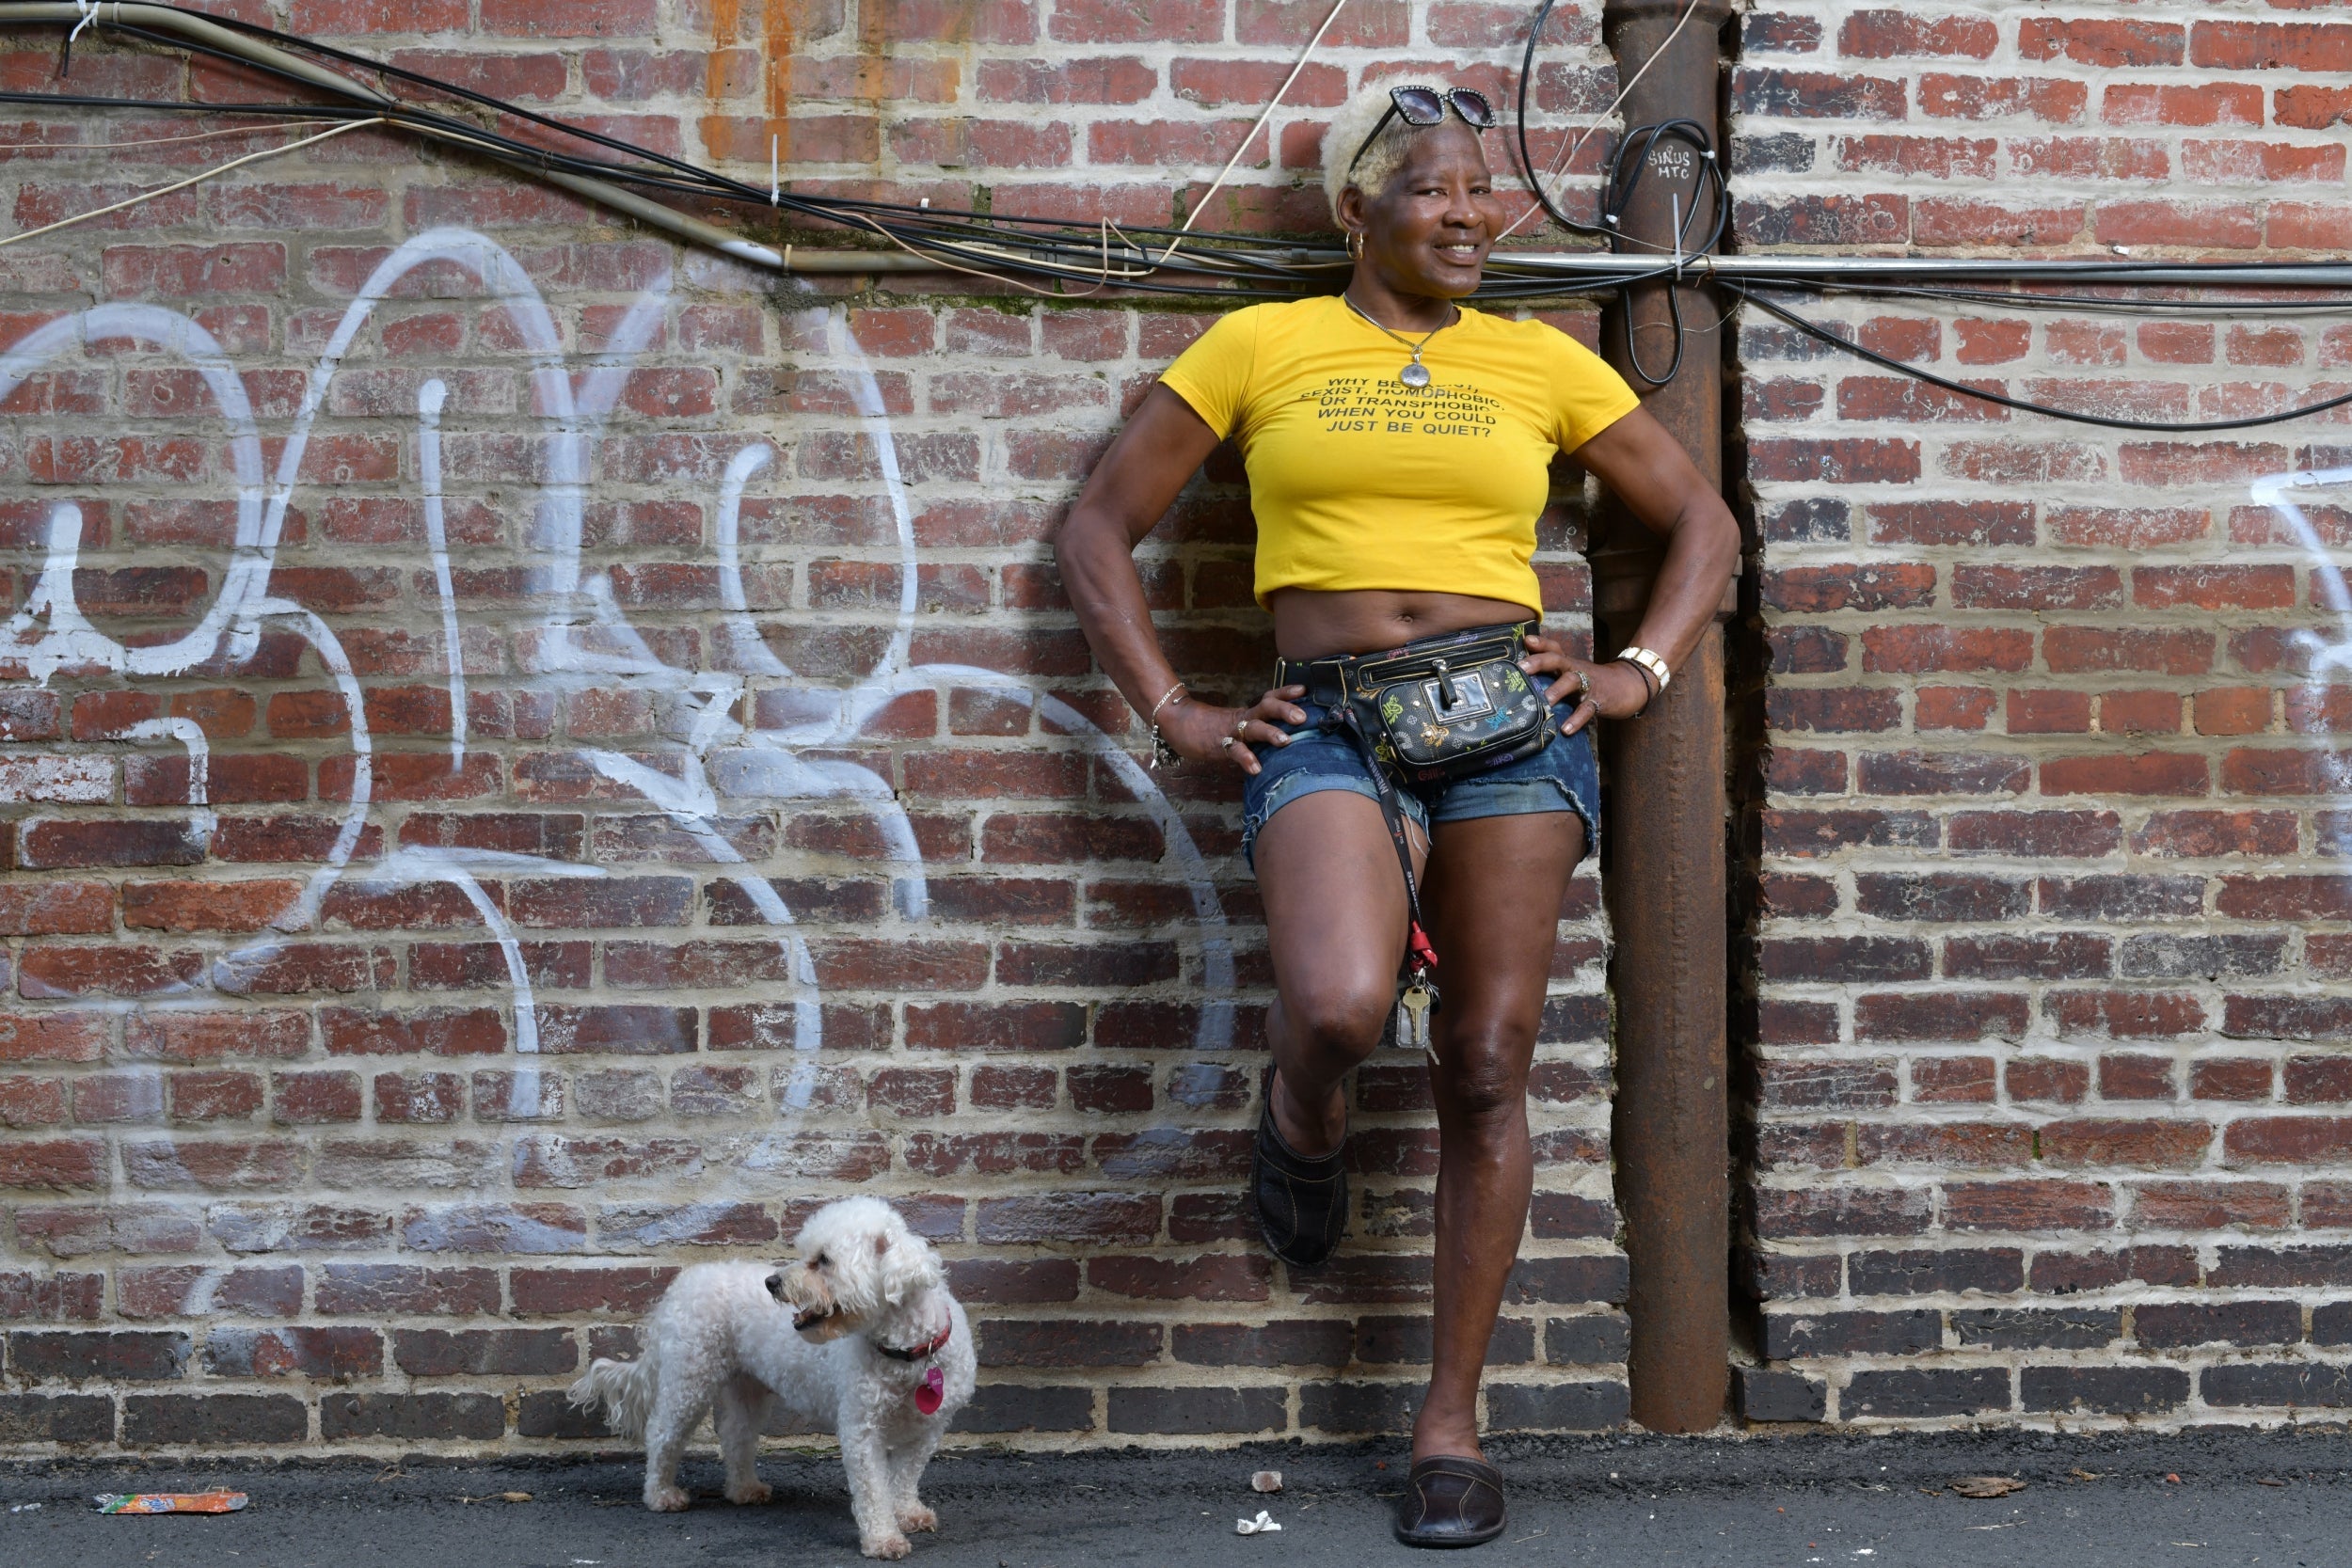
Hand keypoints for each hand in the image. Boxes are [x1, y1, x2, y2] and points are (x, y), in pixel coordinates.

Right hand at [1161, 684, 1307, 774]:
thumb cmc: (1209, 727)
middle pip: (1266, 709)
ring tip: (1286, 741)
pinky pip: (1233, 751)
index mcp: (1248, 713)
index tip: (1303, 690)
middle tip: (1302, 717)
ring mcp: (1231, 731)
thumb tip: (1281, 738)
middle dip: (1285, 711)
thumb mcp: (1236, 725)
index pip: (1270, 699)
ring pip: (1253, 728)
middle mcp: (1242, 719)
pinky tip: (1256, 768)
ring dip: (1270, 733)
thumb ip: (1255, 730)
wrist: (1176, 723)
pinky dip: (1245, 758)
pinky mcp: (1219, 745)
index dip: (1286, 694)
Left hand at [1520, 633, 1653, 736]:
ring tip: (1544, 702)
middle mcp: (1575, 669)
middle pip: (1557, 659)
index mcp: (1568, 663)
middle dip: (1539, 662)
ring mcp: (1588, 684)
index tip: (1525, 641)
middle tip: (1522, 669)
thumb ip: (1551, 670)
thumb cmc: (1591, 680)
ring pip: (1572, 681)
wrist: (1628, 686)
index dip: (1540, 643)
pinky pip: (1586, 710)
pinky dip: (1576, 719)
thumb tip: (1523, 672)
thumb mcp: (1572, 672)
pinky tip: (1565, 729)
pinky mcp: (1599, 701)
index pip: (1553, 648)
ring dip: (1557, 690)